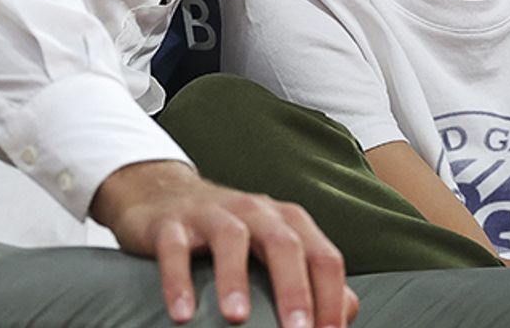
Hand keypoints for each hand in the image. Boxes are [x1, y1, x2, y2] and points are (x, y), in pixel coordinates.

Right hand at [91, 160, 354, 327]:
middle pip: (285, 245)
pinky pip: (175, 250)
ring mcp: (214, 214)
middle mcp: (258, 212)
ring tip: (237, 318)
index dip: (332, 296)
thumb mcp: (274, 248)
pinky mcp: (172, 224)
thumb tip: (345, 313)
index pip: (324, 256)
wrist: (164, 194)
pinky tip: (182, 313)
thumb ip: (310, 277)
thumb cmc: (231, 233)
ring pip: (231, 240)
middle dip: (294, 290)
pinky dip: (179, 280)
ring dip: (235, 280)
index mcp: (290, 222)